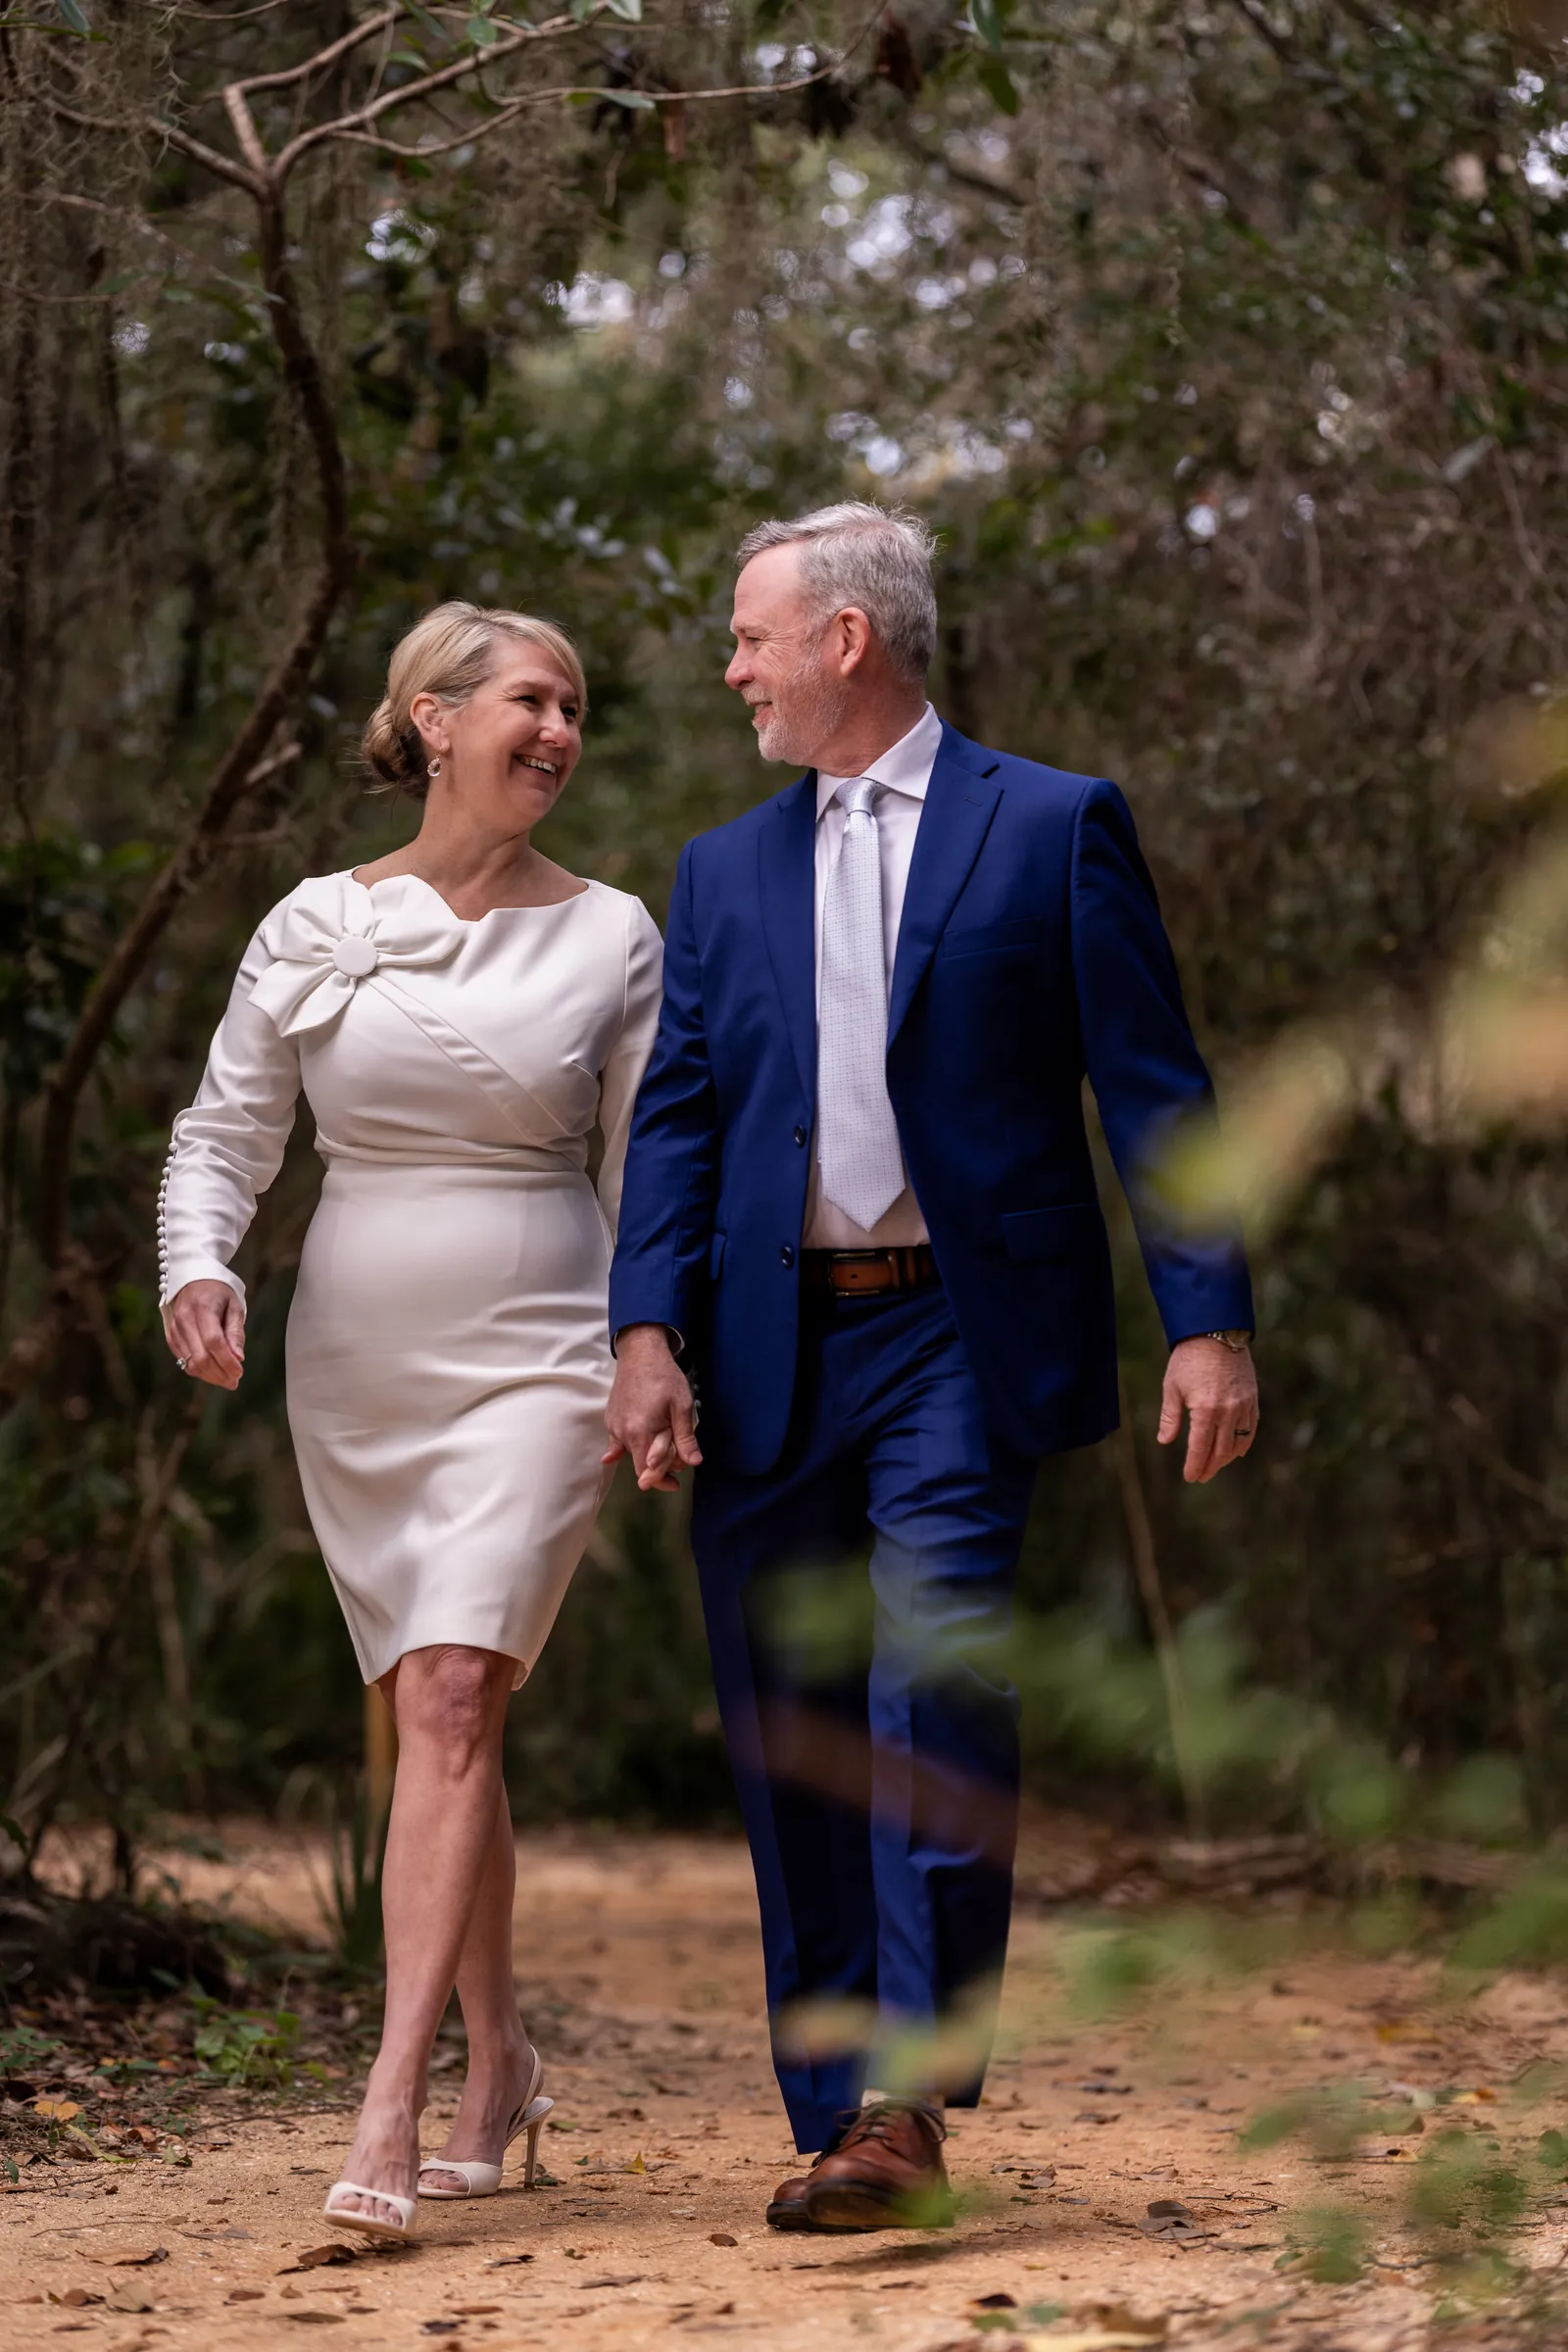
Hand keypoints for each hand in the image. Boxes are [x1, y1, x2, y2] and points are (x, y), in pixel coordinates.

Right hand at [162, 1279, 245, 1389]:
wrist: (191, 1276)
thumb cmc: (218, 1290)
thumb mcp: (234, 1305)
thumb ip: (235, 1332)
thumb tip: (238, 1358)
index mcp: (202, 1308)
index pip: (214, 1342)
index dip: (227, 1361)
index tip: (240, 1372)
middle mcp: (184, 1320)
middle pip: (200, 1357)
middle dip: (219, 1374)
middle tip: (234, 1381)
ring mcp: (174, 1329)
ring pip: (190, 1363)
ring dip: (210, 1376)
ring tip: (226, 1379)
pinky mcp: (171, 1336)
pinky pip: (183, 1360)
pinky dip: (199, 1370)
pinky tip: (212, 1371)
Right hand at [603, 1324, 702, 1491]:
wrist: (640, 1353)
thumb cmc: (664, 1377)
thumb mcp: (681, 1406)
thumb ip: (684, 1437)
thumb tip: (693, 1463)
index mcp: (640, 1432)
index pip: (648, 1470)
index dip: (661, 1480)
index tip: (675, 1484)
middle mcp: (623, 1433)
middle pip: (639, 1464)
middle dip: (657, 1468)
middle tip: (677, 1462)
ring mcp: (614, 1425)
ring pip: (630, 1452)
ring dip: (645, 1454)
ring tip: (664, 1445)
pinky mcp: (610, 1418)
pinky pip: (617, 1441)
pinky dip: (620, 1449)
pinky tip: (612, 1458)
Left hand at [1157, 1336, 1257, 1482]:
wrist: (1216, 1332)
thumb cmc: (1189, 1358)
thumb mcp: (1172, 1387)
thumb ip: (1170, 1417)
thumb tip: (1164, 1441)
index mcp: (1205, 1410)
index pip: (1201, 1448)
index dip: (1195, 1465)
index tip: (1191, 1477)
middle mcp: (1227, 1411)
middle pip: (1221, 1450)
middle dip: (1210, 1466)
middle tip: (1202, 1477)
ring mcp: (1243, 1405)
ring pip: (1238, 1442)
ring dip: (1227, 1458)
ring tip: (1216, 1465)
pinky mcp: (1252, 1398)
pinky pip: (1251, 1427)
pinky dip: (1244, 1442)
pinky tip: (1237, 1452)